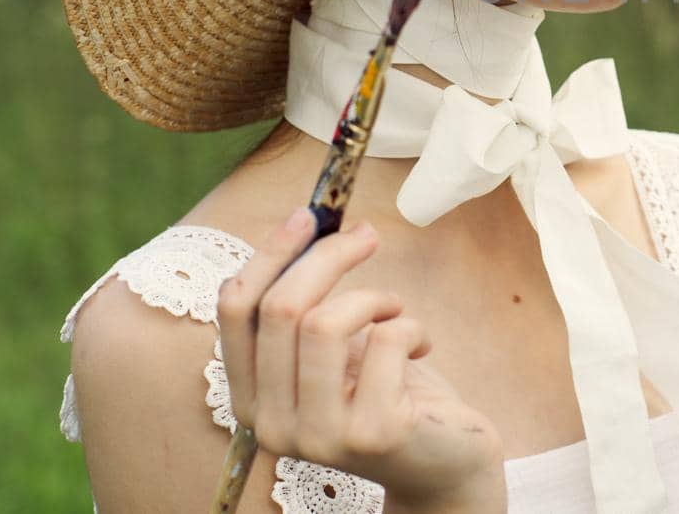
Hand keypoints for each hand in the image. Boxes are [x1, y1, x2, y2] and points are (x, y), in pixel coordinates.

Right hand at [218, 206, 506, 509]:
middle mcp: (271, 424)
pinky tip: (420, 347)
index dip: (270, 253)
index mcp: (251, 397)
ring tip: (395, 308)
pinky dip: (411, 327)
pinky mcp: (372, 433)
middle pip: (280, 308)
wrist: (443, 461)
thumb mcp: (335, 350)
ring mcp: (318, 435)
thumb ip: (309, 307)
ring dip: (372, 296)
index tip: (308, 216)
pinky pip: (385, 340)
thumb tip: (313, 223)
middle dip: (329, 255)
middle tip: (367, 236)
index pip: (235, 310)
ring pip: (324, 323)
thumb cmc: (388, 392)